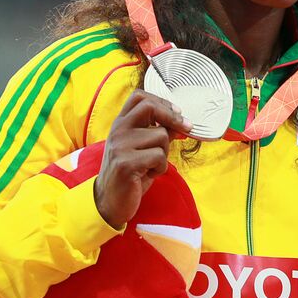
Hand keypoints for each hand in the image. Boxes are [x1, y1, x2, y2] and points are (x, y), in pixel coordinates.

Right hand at [94, 90, 189, 228]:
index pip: (139, 96)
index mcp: (121, 124)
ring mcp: (120, 145)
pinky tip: (149, 175)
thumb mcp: (145, 149)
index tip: (178, 113)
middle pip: (150, 107)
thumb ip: (159, 133)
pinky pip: (159, 156)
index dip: (162, 101)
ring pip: (161, 136)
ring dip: (165, 153)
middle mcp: (118, 130)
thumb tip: (182, 123)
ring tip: (152, 165)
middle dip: (173, 117)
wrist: (110, 201)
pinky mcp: (125, 163)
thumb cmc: (131, 173)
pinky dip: (161, 168)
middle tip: (186, 129)